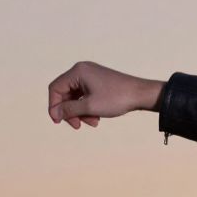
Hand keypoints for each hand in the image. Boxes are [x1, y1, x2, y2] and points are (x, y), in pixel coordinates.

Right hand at [47, 61, 164, 129]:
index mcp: (78, 71)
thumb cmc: (117, 99)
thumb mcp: (90, 107)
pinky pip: (86, 96)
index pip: (56, 88)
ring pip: (76, 97)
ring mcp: (91, 75)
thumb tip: (55, 113)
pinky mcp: (98, 82)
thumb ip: (69, 110)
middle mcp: (82, 70)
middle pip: (65, 93)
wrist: (142, 95)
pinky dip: (88, 108)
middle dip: (71, 111)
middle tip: (78, 126)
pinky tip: (97, 119)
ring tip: (93, 123)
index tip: (58, 121)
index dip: (54, 106)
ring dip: (81, 112)